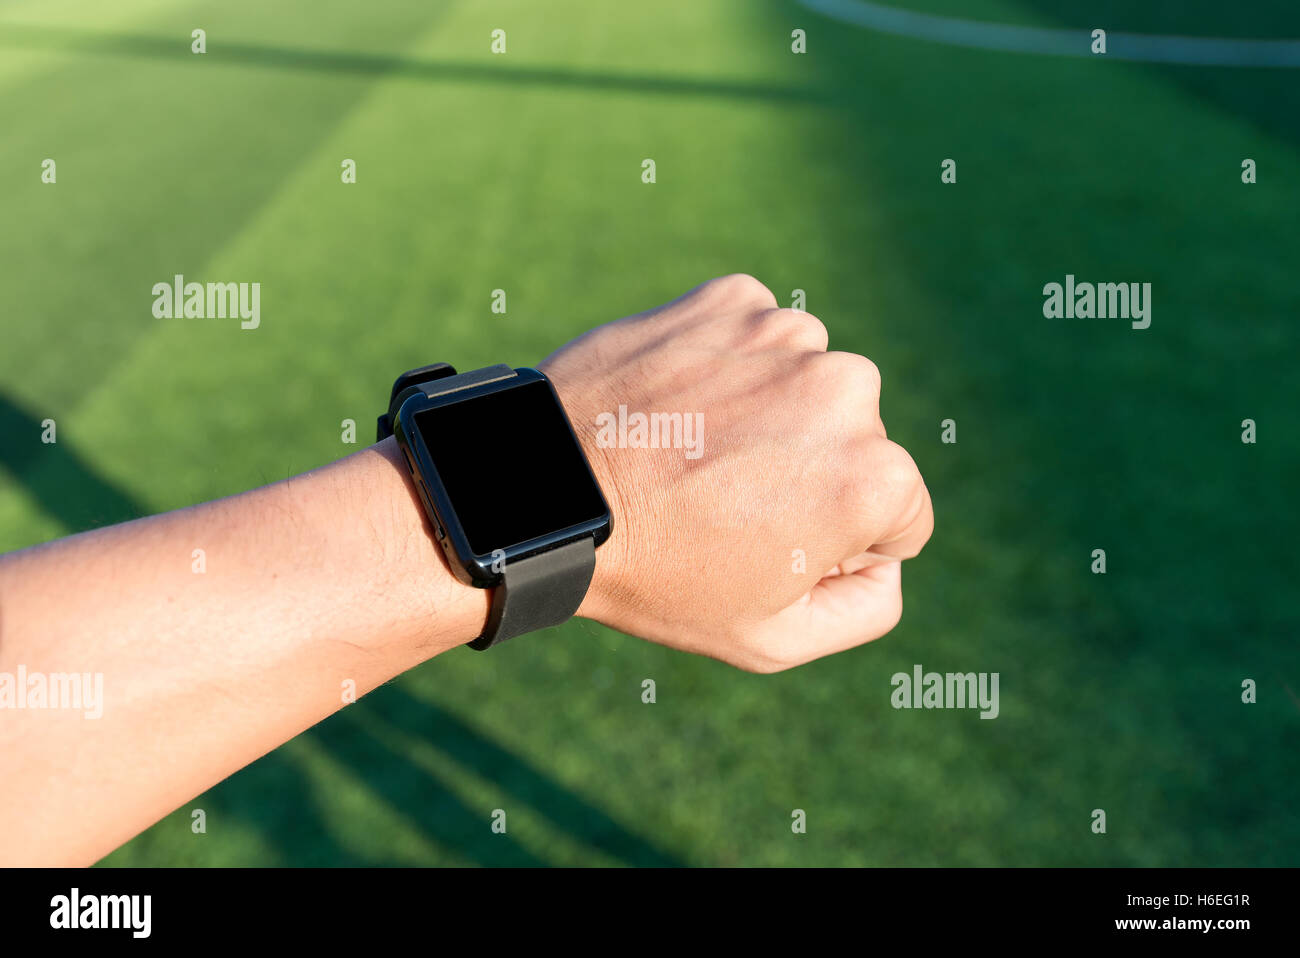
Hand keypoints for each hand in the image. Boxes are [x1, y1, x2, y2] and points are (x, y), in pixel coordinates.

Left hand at [541, 274, 933, 671]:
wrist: (547, 486)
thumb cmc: (658, 572)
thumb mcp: (770, 638)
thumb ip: (864, 609)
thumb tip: (886, 562)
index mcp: (873, 479)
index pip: (900, 516)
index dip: (835, 543)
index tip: (767, 542)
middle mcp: (847, 391)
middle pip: (857, 443)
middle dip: (808, 471)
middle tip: (724, 500)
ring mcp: (787, 335)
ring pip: (809, 384)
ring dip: (770, 412)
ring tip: (696, 451)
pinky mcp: (733, 298)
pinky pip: (758, 338)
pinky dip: (729, 365)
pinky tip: (680, 404)